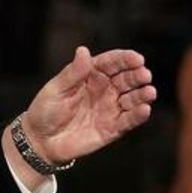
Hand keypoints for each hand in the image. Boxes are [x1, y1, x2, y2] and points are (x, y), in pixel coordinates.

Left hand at [19, 47, 155, 164]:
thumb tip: (83, 50)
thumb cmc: (46, 110)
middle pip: (127, 79)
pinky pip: (129, 120)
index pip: (112, 63)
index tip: (137, 58)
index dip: (125, 59)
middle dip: (138, 76)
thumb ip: (73, 73)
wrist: (41, 141)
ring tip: (150, 92)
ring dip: (143, 95)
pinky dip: (138, 115)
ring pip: (132, 98)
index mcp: (91, 75)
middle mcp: (105, 89)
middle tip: (145, 75)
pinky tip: (145, 109)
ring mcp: (110, 108)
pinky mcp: (113, 128)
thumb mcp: (56, 89)